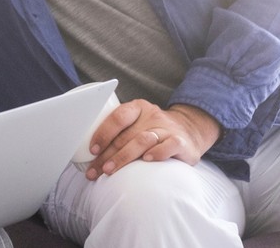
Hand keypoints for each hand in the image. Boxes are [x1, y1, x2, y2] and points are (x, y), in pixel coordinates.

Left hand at [83, 100, 221, 180]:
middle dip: (106, 155)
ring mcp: (167, 128)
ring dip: (124, 157)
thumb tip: (89, 155)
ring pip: (142, 140)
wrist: (190, 131)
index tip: (92, 150)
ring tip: (109, 170)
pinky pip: (168, 145)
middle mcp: (152, 116)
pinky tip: (146, 161)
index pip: (117, 117)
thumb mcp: (137, 125)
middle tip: (94, 170)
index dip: (103, 133)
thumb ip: (120, 134)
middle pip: (125, 135)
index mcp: (137, 108)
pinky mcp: (181, 142)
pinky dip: (157, 153)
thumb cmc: (153, 131)